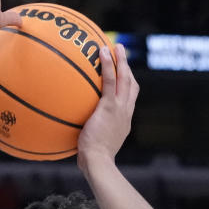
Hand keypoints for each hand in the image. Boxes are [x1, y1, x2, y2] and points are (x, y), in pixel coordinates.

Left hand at [77, 43, 138, 171]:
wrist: (98, 162)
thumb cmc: (93, 160)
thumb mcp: (95, 146)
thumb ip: (90, 134)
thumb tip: (77, 132)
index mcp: (124, 121)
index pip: (130, 99)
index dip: (128, 85)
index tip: (123, 75)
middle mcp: (126, 112)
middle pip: (131, 84)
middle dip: (127, 67)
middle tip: (121, 53)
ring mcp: (120, 108)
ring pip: (125, 78)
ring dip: (121, 60)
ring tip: (114, 46)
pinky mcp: (110, 107)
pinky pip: (110, 81)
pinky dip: (108, 65)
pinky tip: (101, 53)